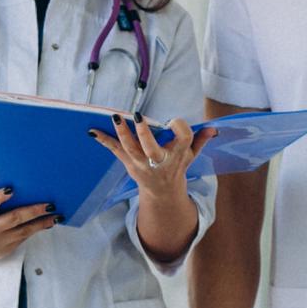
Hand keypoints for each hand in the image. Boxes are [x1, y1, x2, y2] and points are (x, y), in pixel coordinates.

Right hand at [0, 187, 55, 261]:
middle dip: (35, 212)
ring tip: (53, 218)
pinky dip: (30, 233)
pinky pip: (19, 242)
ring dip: (40, 225)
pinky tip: (40, 227)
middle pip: (14, 219)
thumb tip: (16, 194)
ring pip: (23, 233)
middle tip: (51, 206)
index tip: (11, 189)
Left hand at [91, 114, 216, 198]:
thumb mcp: (191, 155)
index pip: (182, 138)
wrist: (162, 191)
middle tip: (138, 116)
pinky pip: (115, 151)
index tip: (174, 121)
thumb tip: (214, 128)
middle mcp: (159, 160)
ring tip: (115, 116)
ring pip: (131, 148)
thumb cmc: (177, 167)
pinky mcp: (129, 163)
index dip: (179, 128)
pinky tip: (92, 131)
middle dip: (144, 133)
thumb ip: (201, 140)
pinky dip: (104, 140)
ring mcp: (142, 163)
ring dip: (122, 132)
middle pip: (151, 148)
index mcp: (177, 154)